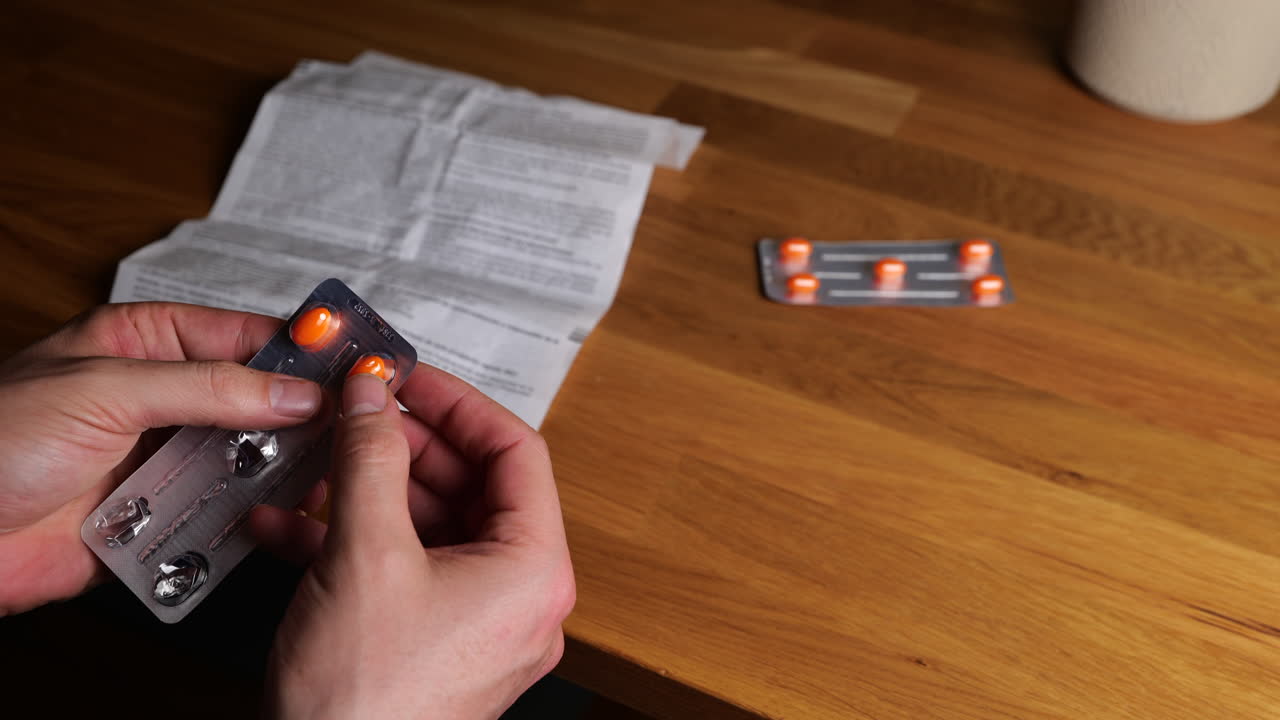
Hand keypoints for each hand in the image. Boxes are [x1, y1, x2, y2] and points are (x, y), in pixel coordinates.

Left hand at [0, 303, 322, 614]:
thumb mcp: (106, 391)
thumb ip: (207, 389)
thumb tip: (291, 391)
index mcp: (145, 343)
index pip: (244, 335)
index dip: (302, 348)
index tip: (353, 363)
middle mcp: (162, 398)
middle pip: (257, 399)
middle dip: (301, 415)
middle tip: (350, 428)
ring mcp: (164, 457)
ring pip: (249, 457)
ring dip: (280, 468)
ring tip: (322, 475)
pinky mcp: (163, 514)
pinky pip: (224, 513)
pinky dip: (250, 518)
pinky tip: (276, 516)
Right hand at [250, 367, 575, 719]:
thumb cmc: (364, 704)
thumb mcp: (364, 554)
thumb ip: (370, 460)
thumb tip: (372, 398)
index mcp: (534, 572)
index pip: (517, 453)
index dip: (460, 405)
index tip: (411, 379)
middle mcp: (519, 599)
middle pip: (472, 487)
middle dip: (404, 448)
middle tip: (355, 417)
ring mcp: (477, 625)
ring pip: (431, 527)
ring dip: (369, 492)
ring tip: (315, 466)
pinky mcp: (434, 644)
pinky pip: (406, 570)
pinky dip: (356, 541)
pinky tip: (292, 525)